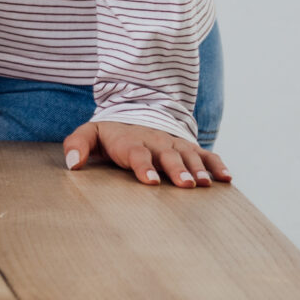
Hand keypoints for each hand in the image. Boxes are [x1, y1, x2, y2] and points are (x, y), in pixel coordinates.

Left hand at [63, 119, 232, 187]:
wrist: (135, 114)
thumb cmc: (111, 134)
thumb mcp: (90, 134)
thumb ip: (77, 145)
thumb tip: (71, 164)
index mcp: (131, 141)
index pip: (136, 153)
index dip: (143, 166)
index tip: (150, 180)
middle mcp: (155, 142)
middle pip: (167, 156)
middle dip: (176, 170)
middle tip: (185, 185)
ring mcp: (175, 145)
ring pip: (189, 155)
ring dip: (198, 169)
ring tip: (205, 184)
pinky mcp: (190, 148)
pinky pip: (206, 155)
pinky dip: (217, 165)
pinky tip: (227, 179)